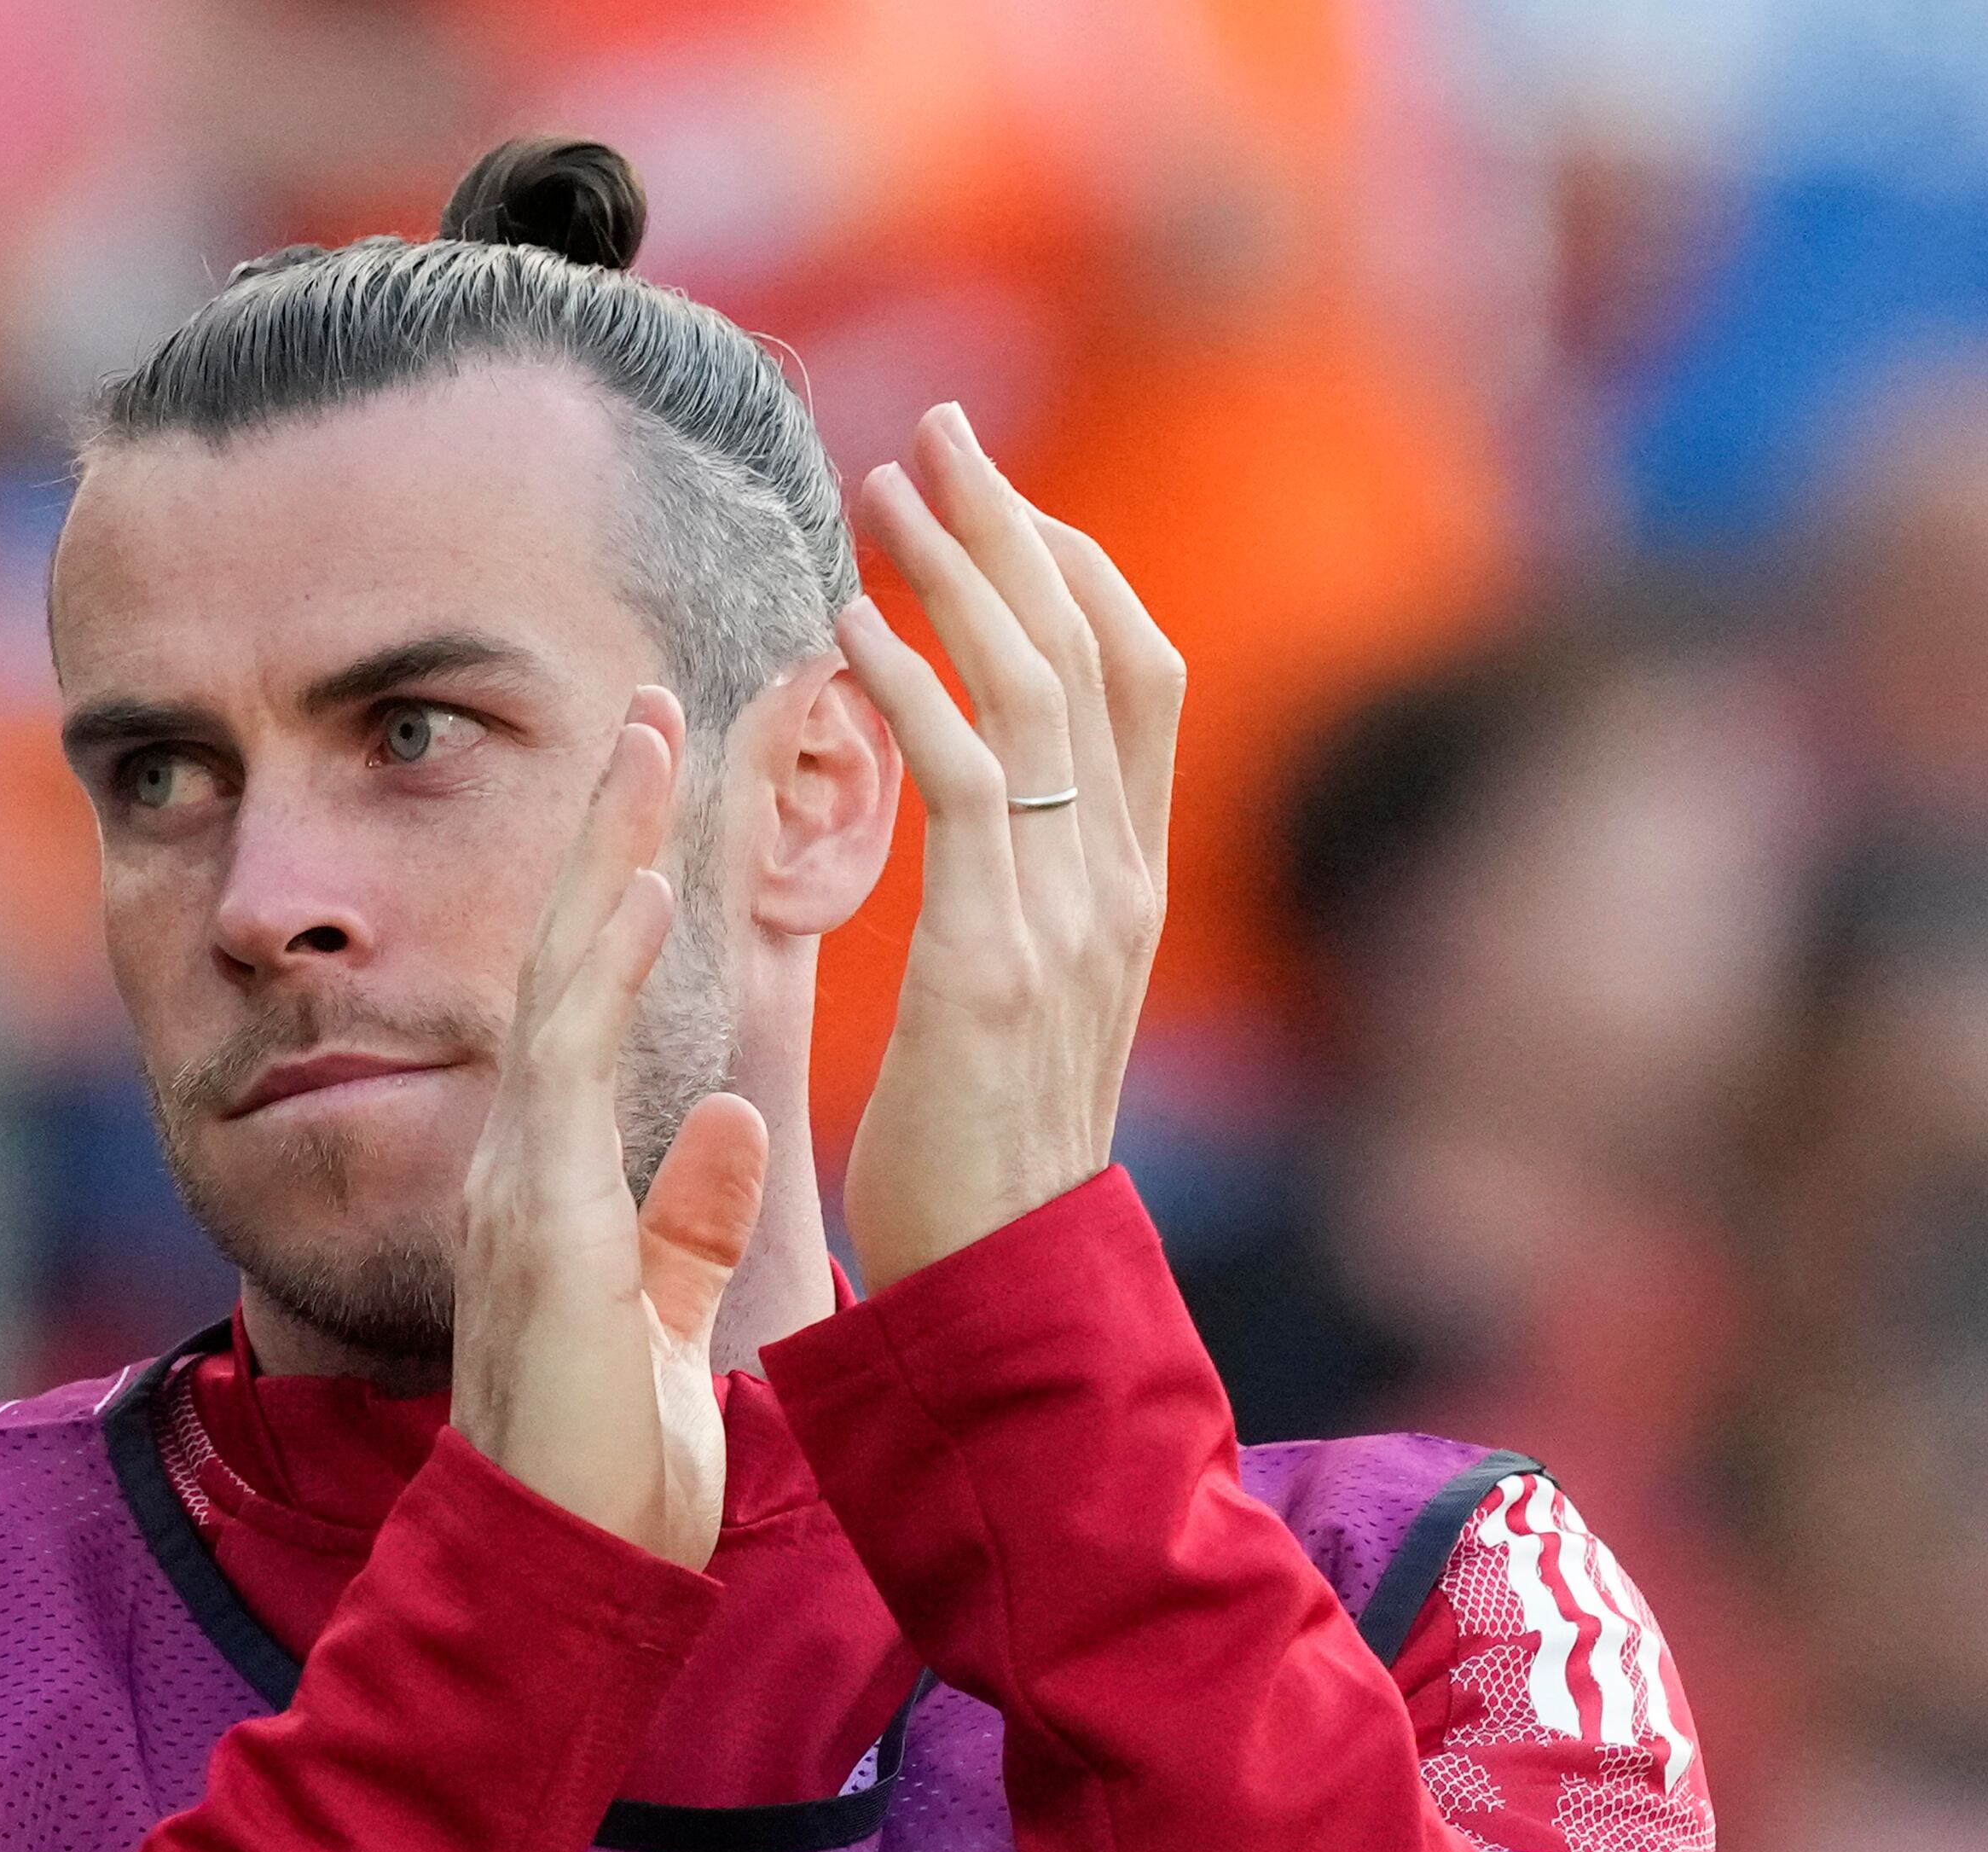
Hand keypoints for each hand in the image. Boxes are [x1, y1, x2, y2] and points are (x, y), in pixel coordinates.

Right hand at [450, 690, 771, 1569]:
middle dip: (609, 828)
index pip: (596, 999)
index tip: (677, 785)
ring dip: (603, 855)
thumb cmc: (605, 1462)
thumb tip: (735, 1121)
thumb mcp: (665, 1310)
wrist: (558, 1567)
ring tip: (646, 739)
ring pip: (555, 979)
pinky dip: (601, 974)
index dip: (632, 888)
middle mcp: (526, 1156)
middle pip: (564, 956)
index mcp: (559, 1176)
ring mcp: (522, 1180)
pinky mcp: (541, 1219)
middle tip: (654, 700)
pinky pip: (565, 1070)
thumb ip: (688, 1216)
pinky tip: (641, 891)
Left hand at [831, 403, 1186, 1291]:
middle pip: (1094, 647)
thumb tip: (986, 815)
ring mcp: (1068, 916)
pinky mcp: (994, 959)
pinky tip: (850, 627)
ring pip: (1032, 690)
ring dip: (956, 574)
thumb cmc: (985, 1153)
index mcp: (1131, 884)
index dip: (1077, 569)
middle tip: (938, 434)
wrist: (1004, 1281)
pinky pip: (963, 784)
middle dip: (1017, 526)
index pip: (1137, 677)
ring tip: (886, 490)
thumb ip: (1023, 897)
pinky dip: (912, 687)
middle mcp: (1119, 881)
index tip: (1000, 499)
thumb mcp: (1029, 995)